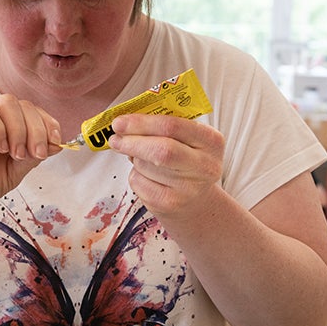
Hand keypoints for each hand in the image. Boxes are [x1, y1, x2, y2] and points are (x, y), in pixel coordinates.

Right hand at [0, 95, 63, 222]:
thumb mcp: (13, 172)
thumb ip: (32, 156)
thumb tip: (57, 142)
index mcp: (10, 129)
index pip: (34, 113)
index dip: (48, 123)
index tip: (56, 141)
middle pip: (23, 105)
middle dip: (37, 129)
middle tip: (36, 154)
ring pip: (6, 103)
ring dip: (19, 128)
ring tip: (15, 154)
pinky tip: (0, 147)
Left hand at [107, 113, 223, 215]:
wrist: (196, 202)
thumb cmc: (186, 161)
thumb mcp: (188, 140)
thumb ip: (163, 126)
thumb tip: (125, 121)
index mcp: (211, 141)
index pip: (173, 126)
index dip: (142, 123)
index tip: (120, 121)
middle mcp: (205, 166)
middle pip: (161, 150)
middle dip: (132, 142)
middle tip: (114, 138)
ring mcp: (188, 188)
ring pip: (145, 166)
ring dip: (134, 159)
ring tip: (141, 158)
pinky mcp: (170, 204)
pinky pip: (139, 183)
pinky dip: (135, 175)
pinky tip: (146, 176)